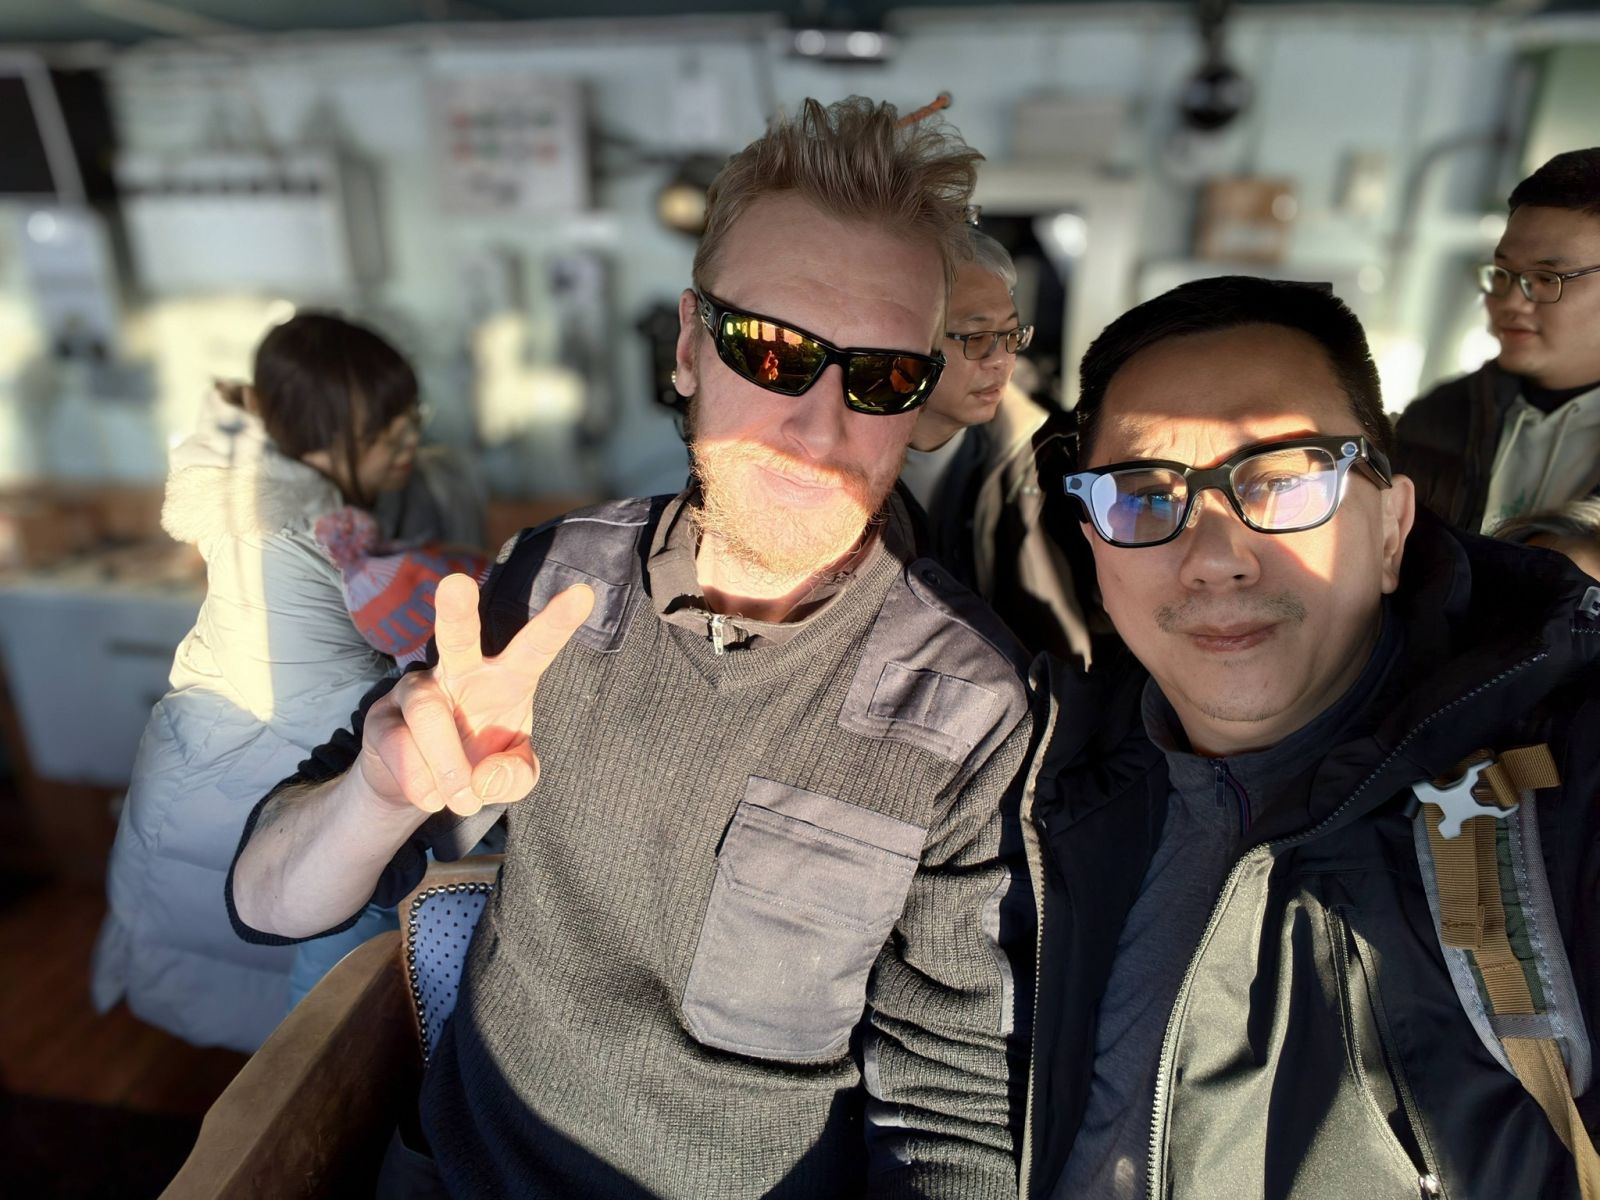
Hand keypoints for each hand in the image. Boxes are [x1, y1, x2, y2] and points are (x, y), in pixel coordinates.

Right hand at [356, 573, 594, 815]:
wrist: (423, 790)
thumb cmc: (479, 765)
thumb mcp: (512, 778)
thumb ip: (515, 777)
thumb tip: (481, 777)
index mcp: (506, 678)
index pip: (535, 647)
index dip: (557, 623)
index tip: (583, 593)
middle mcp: (460, 671)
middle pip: (456, 636)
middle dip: (456, 611)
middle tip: (455, 584)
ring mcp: (416, 689)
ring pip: (428, 715)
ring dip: (447, 765)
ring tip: (461, 798)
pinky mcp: (381, 717)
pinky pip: (400, 746)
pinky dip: (422, 783)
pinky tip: (432, 795)